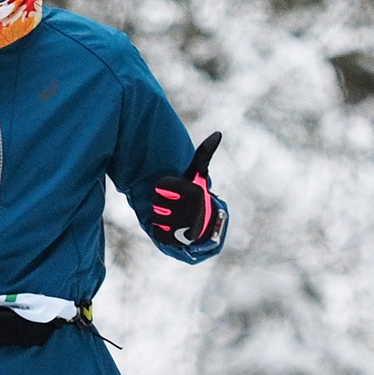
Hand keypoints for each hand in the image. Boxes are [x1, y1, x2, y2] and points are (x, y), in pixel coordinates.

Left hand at [147, 132, 221, 246]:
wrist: (205, 226)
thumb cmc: (195, 196)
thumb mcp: (198, 176)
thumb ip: (204, 155)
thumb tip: (218, 133)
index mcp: (195, 191)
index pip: (160, 186)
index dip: (163, 188)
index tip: (174, 191)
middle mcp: (192, 209)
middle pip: (155, 201)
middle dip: (161, 203)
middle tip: (174, 206)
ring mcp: (186, 226)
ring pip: (155, 217)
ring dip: (160, 217)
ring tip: (173, 217)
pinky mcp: (180, 241)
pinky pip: (157, 232)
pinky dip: (160, 231)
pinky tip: (171, 229)